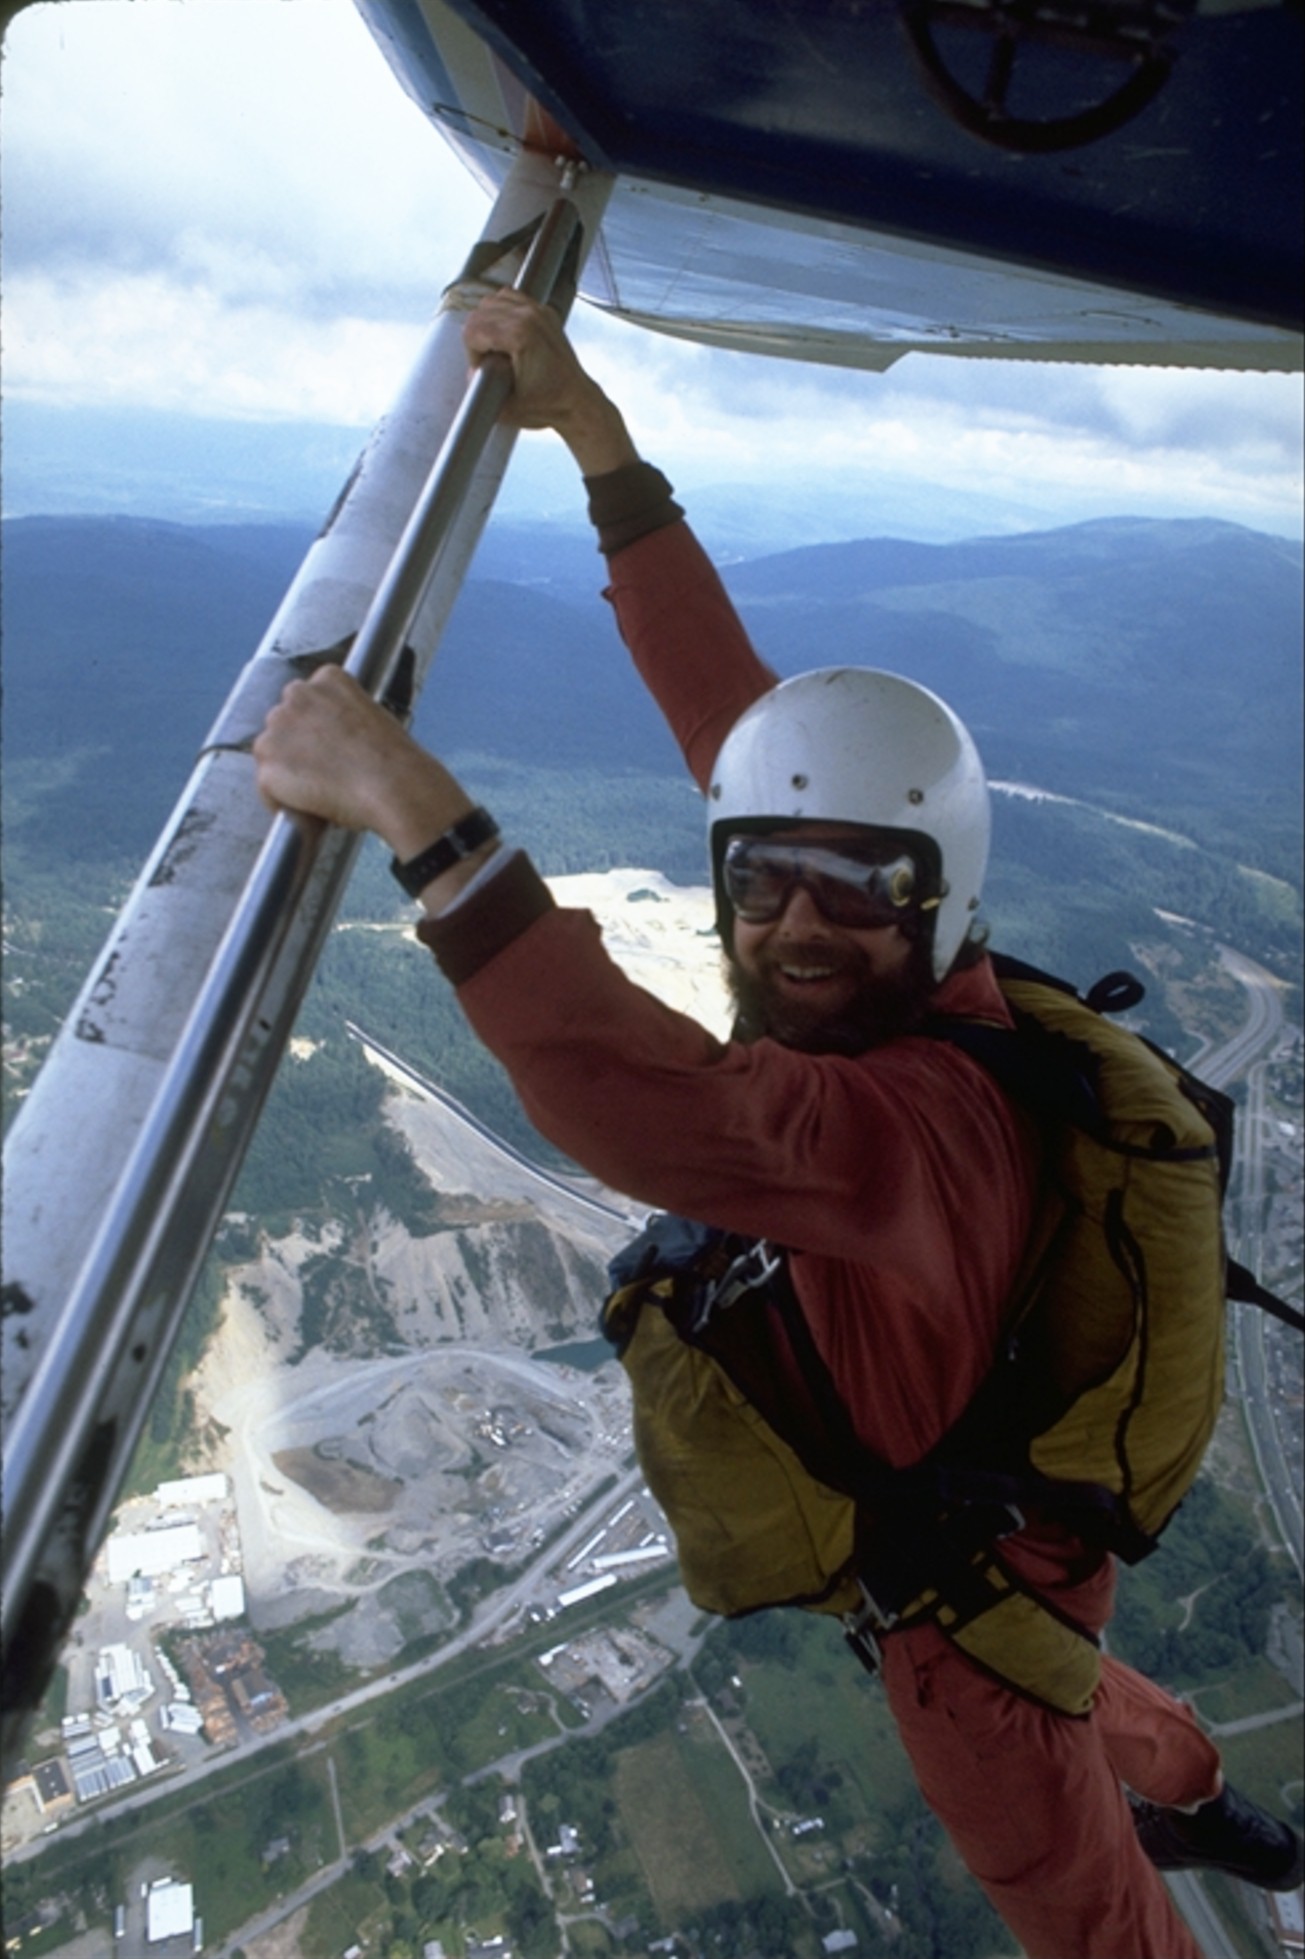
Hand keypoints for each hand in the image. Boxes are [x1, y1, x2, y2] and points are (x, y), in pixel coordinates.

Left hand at [253, 666, 470, 860]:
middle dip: (295, 746)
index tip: (326, 746)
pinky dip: (281, 801)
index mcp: (328, 679)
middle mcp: (297, 696)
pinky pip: (266, 787)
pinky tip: (305, 809)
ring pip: (271, 754)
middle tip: (321, 773)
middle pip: (282, 723)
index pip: (305, 699)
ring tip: (315, 793)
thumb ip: (344, 719)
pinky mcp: (269, 763)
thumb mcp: (374, 719)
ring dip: (286, 772)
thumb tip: (334, 741)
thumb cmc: (393, 760)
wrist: (393, 785)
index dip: (314, 727)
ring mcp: (278, 729)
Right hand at [462, 289, 637, 474]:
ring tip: (496, 345)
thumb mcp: (507, 407)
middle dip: (477, 337)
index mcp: (520, 335)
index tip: (483, 367)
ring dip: (487, 322)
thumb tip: (470, 372)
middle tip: (488, 359)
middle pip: (480, 312)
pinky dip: (502, 311)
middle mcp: (529, 317)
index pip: (473, 329)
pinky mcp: (544, 311)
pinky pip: (511, 297)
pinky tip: (505, 332)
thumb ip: (480, 388)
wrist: (576, 401)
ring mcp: (538, 311)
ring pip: (493, 301)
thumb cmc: (549, 404)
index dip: (472, 352)